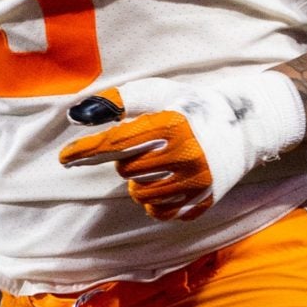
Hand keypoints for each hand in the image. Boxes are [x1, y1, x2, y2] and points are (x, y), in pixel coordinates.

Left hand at [57, 71, 306, 221]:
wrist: (242, 127)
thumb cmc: (189, 107)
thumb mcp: (155, 94)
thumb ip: (115, 101)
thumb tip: (76, 116)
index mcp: (172, 124)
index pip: (117, 142)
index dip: (86, 150)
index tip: (64, 158)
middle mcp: (187, 154)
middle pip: (126, 170)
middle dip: (127, 160)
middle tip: (148, 147)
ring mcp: (198, 181)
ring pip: (139, 194)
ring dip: (138, 182)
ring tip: (155, 165)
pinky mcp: (204, 201)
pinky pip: (159, 212)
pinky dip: (153, 201)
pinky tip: (164, 183)